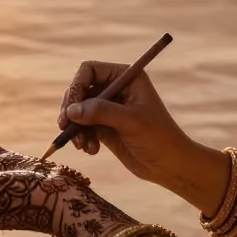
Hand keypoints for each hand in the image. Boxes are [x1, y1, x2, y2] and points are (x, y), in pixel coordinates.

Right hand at [58, 60, 191, 187]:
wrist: (171, 166)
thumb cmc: (158, 138)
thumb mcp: (131, 122)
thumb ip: (100, 112)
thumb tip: (71, 110)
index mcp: (126, 77)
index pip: (89, 70)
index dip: (77, 85)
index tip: (71, 107)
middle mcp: (115, 88)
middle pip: (79, 89)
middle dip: (71, 109)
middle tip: (65, 127)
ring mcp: (109, 108)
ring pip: (78, 110)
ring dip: (75, 128)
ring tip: (83, 145)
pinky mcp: (104, 126)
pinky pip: (82, 126)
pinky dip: (81, 137)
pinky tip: (91, 150)